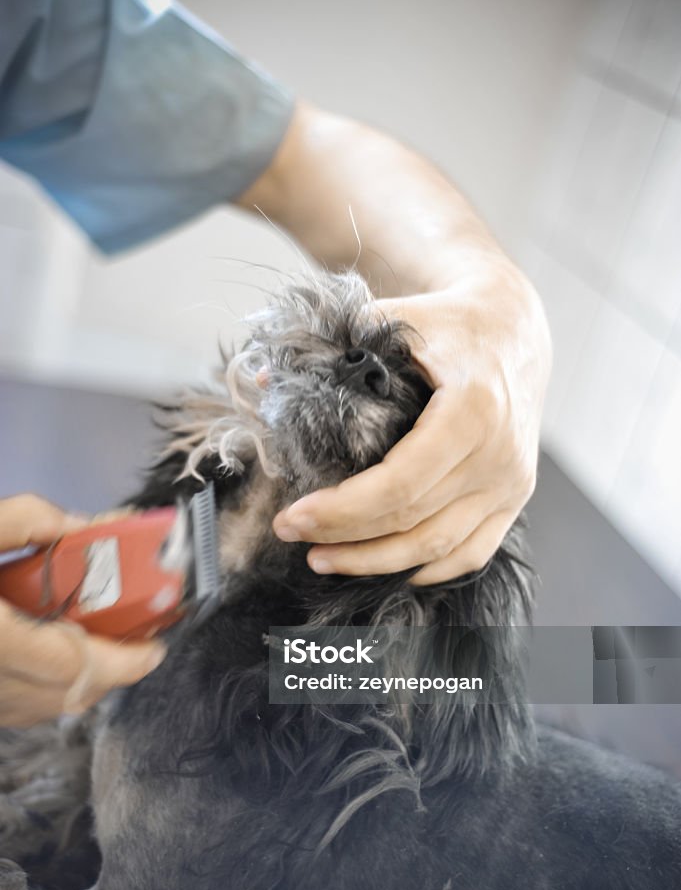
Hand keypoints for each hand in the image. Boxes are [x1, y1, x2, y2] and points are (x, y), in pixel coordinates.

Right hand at [0, 494, 165, 726]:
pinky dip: (52, 684)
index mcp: (0, 641)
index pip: (74, 664)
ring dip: (85, 677)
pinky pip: (26, 708)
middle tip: (138, 637)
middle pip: (72, 693)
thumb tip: (80, 524)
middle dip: (114, 667)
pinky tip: (53, 648)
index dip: (124, 662)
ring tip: (104, 641)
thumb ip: (23, 521)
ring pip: (51, 706)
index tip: (156, 647)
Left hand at [273, 259, 549, 583]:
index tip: (293, 517)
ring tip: (323, 558)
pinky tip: (382, 566)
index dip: (342, 510)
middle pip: (414, 521)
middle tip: (291, 533)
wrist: (512, 329)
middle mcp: (499, 456)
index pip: (401, 484)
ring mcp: (511, 483)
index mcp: (473, 411)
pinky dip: (426, 569)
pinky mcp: (514, 499)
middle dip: (345, 537)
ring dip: (376, 563)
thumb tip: (265, 380)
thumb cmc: (451, 324)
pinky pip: (471, 553)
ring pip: (440, 548)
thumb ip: (333, 349)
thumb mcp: (395, 320)